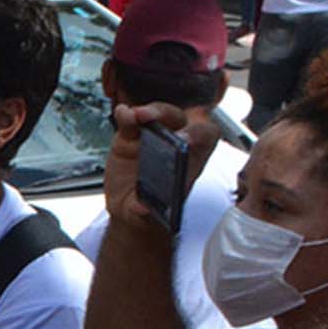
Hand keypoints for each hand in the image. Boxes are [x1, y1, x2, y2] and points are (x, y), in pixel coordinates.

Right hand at [100, 101, 188, 231]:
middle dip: (166, 115)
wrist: (131, 208)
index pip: (205, 137)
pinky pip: (131, 121)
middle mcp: (175, 142)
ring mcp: (153, 137)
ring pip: (157, 114)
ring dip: (147, 112)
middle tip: (149, 119)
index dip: (198, 134)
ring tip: (134, 116)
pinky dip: (126, 116)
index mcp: (190, 160)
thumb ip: (144, 212)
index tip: (183, 141)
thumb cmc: (152, 209)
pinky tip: (122, 114)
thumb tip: (141, 208)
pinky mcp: (131, 137)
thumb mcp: (148, 217)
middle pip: (179, 118)